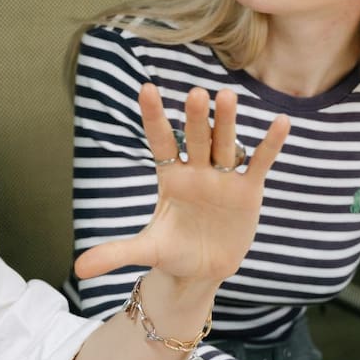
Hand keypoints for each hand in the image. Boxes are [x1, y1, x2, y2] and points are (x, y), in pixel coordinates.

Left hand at [74, 84, 289, 283]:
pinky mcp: (248, 191)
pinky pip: (260, 163)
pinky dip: (270, 145)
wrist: (202, 271)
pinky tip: (281, 122)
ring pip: (226, 144)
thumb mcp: (146, 251)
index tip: (146, 89)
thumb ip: (114, 253)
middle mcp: (196, 171)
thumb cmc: (172, 253)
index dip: (154, 117)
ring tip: (228, 96)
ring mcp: (224, 178)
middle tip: (196, 94)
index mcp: (169, 178)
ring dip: (228, 122)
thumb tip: (77, 269)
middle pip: (195, 139)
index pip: (160, 142)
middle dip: (196, 118)